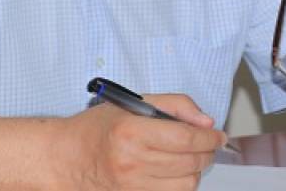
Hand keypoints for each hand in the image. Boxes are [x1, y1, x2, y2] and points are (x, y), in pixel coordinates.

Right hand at [52, 93, 225, 190]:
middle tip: (209, 143)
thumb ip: (174, 105)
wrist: (67, 157)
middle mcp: (132, 162)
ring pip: (186, 184)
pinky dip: (181, 185)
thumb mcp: (133, 103)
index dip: (210, 137)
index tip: (218, 135)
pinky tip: (176, 172)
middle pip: (190, 162)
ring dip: (196, 170)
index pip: (186, 138)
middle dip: (208, 152)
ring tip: (191, 157)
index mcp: (131, 132)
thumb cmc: (97, 128)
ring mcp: (132, 186)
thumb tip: (206, 121)